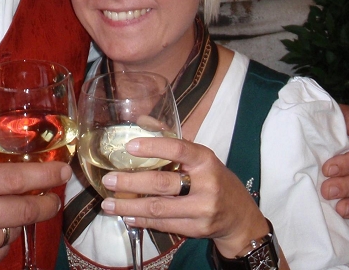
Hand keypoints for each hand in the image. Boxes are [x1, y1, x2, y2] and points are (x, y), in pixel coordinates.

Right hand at [0, 126, 71, 269]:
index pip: (19, 179)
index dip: (47, 175)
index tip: (62, 170)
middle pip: (27, 210)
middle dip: (48, 202)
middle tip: (54, 194)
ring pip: (16, 231)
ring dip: (20, 220)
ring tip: (13, 209)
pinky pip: (1, 251)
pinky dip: (2, 240)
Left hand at [96, 136, 268, 259]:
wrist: (240, 217)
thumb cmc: (215, 180)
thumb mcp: (201, 158)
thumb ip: (173, 140)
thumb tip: (142, 120)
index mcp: (205, 160)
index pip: (178, 149)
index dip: (153, 147)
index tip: (129, 146)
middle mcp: (205, 184)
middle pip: (162, 183)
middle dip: (131, 182)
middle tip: (109, 179)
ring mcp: (202, 209)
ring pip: (158, 208)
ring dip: (129, 206)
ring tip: (108, 203)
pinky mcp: (197, 229)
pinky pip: (163, 224)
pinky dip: (141, 220)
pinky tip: (126, 215)